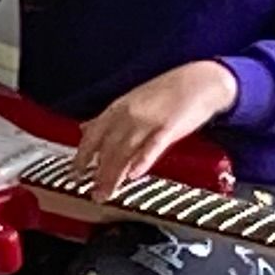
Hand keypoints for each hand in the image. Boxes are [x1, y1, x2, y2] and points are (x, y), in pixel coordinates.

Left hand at [64, 61, 239, 192]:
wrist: (199, 81)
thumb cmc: (166, 92)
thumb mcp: (131, 101)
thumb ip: (108, 118)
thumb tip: (85, 128)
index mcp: (118, 108)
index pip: (93, 135)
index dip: (82, 156)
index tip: (75, 174)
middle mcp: (128, 114)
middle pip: (108, 148)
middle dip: (98, 173)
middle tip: (92, 194)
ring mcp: (148, 120)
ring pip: (125, 151)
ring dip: (114, 175)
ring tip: (107, 193)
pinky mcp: (169, 127)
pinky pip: (152, 146)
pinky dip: (142, 160)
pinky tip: (134, 174)